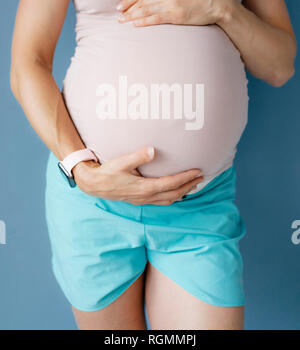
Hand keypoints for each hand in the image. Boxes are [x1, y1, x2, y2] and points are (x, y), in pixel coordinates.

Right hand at [72, 146, 202, 205]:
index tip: (198, 171)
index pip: (171, 183)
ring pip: (169, 199)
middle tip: (201, 177)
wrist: (93, 184)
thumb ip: (138, 156)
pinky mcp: (139, 200)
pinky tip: (174, 193)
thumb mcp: (121, 162)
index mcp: (145, 187)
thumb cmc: (107, 172)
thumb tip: (153, 150)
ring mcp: (143, 200)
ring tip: (193, 185)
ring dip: (182, 192)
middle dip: (189, 186)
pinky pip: (161, 201)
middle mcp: (146, 196)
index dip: (186, 178)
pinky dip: (172, 197)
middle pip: (174, 193)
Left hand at [116, 0, 230, 26]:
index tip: (119, 6)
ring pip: (145, 10)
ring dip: (131, 16)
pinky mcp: (176, 15)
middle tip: (118, 17)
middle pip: (140, 1)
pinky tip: (135, 25)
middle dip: (127, 9)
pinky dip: (143, 22)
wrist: (215, 3)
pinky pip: (155, 19)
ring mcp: (171, 3)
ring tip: (123, 22)